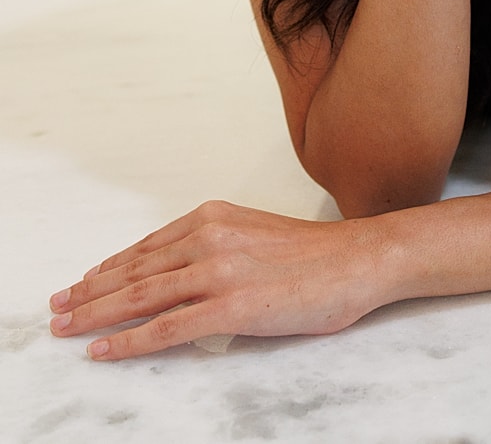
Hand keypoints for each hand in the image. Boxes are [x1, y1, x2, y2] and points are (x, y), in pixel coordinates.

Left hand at [49, 201, 383, 360]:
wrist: (357, 260)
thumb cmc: (314, 255)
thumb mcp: (254, 234)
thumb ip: (217, 247)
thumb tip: (183, 276)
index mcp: (214, 217)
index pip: (147, 247)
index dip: (110, 267)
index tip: (83, 281)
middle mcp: (209, 237)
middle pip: (134, 271)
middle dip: (89, 292)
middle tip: (57, 308)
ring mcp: (218, 272)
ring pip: (141, 297)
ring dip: (95, 314)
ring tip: (66, 329)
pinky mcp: (232, 307)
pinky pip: (167, 328)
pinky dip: (129, 340)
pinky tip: (104, 349)